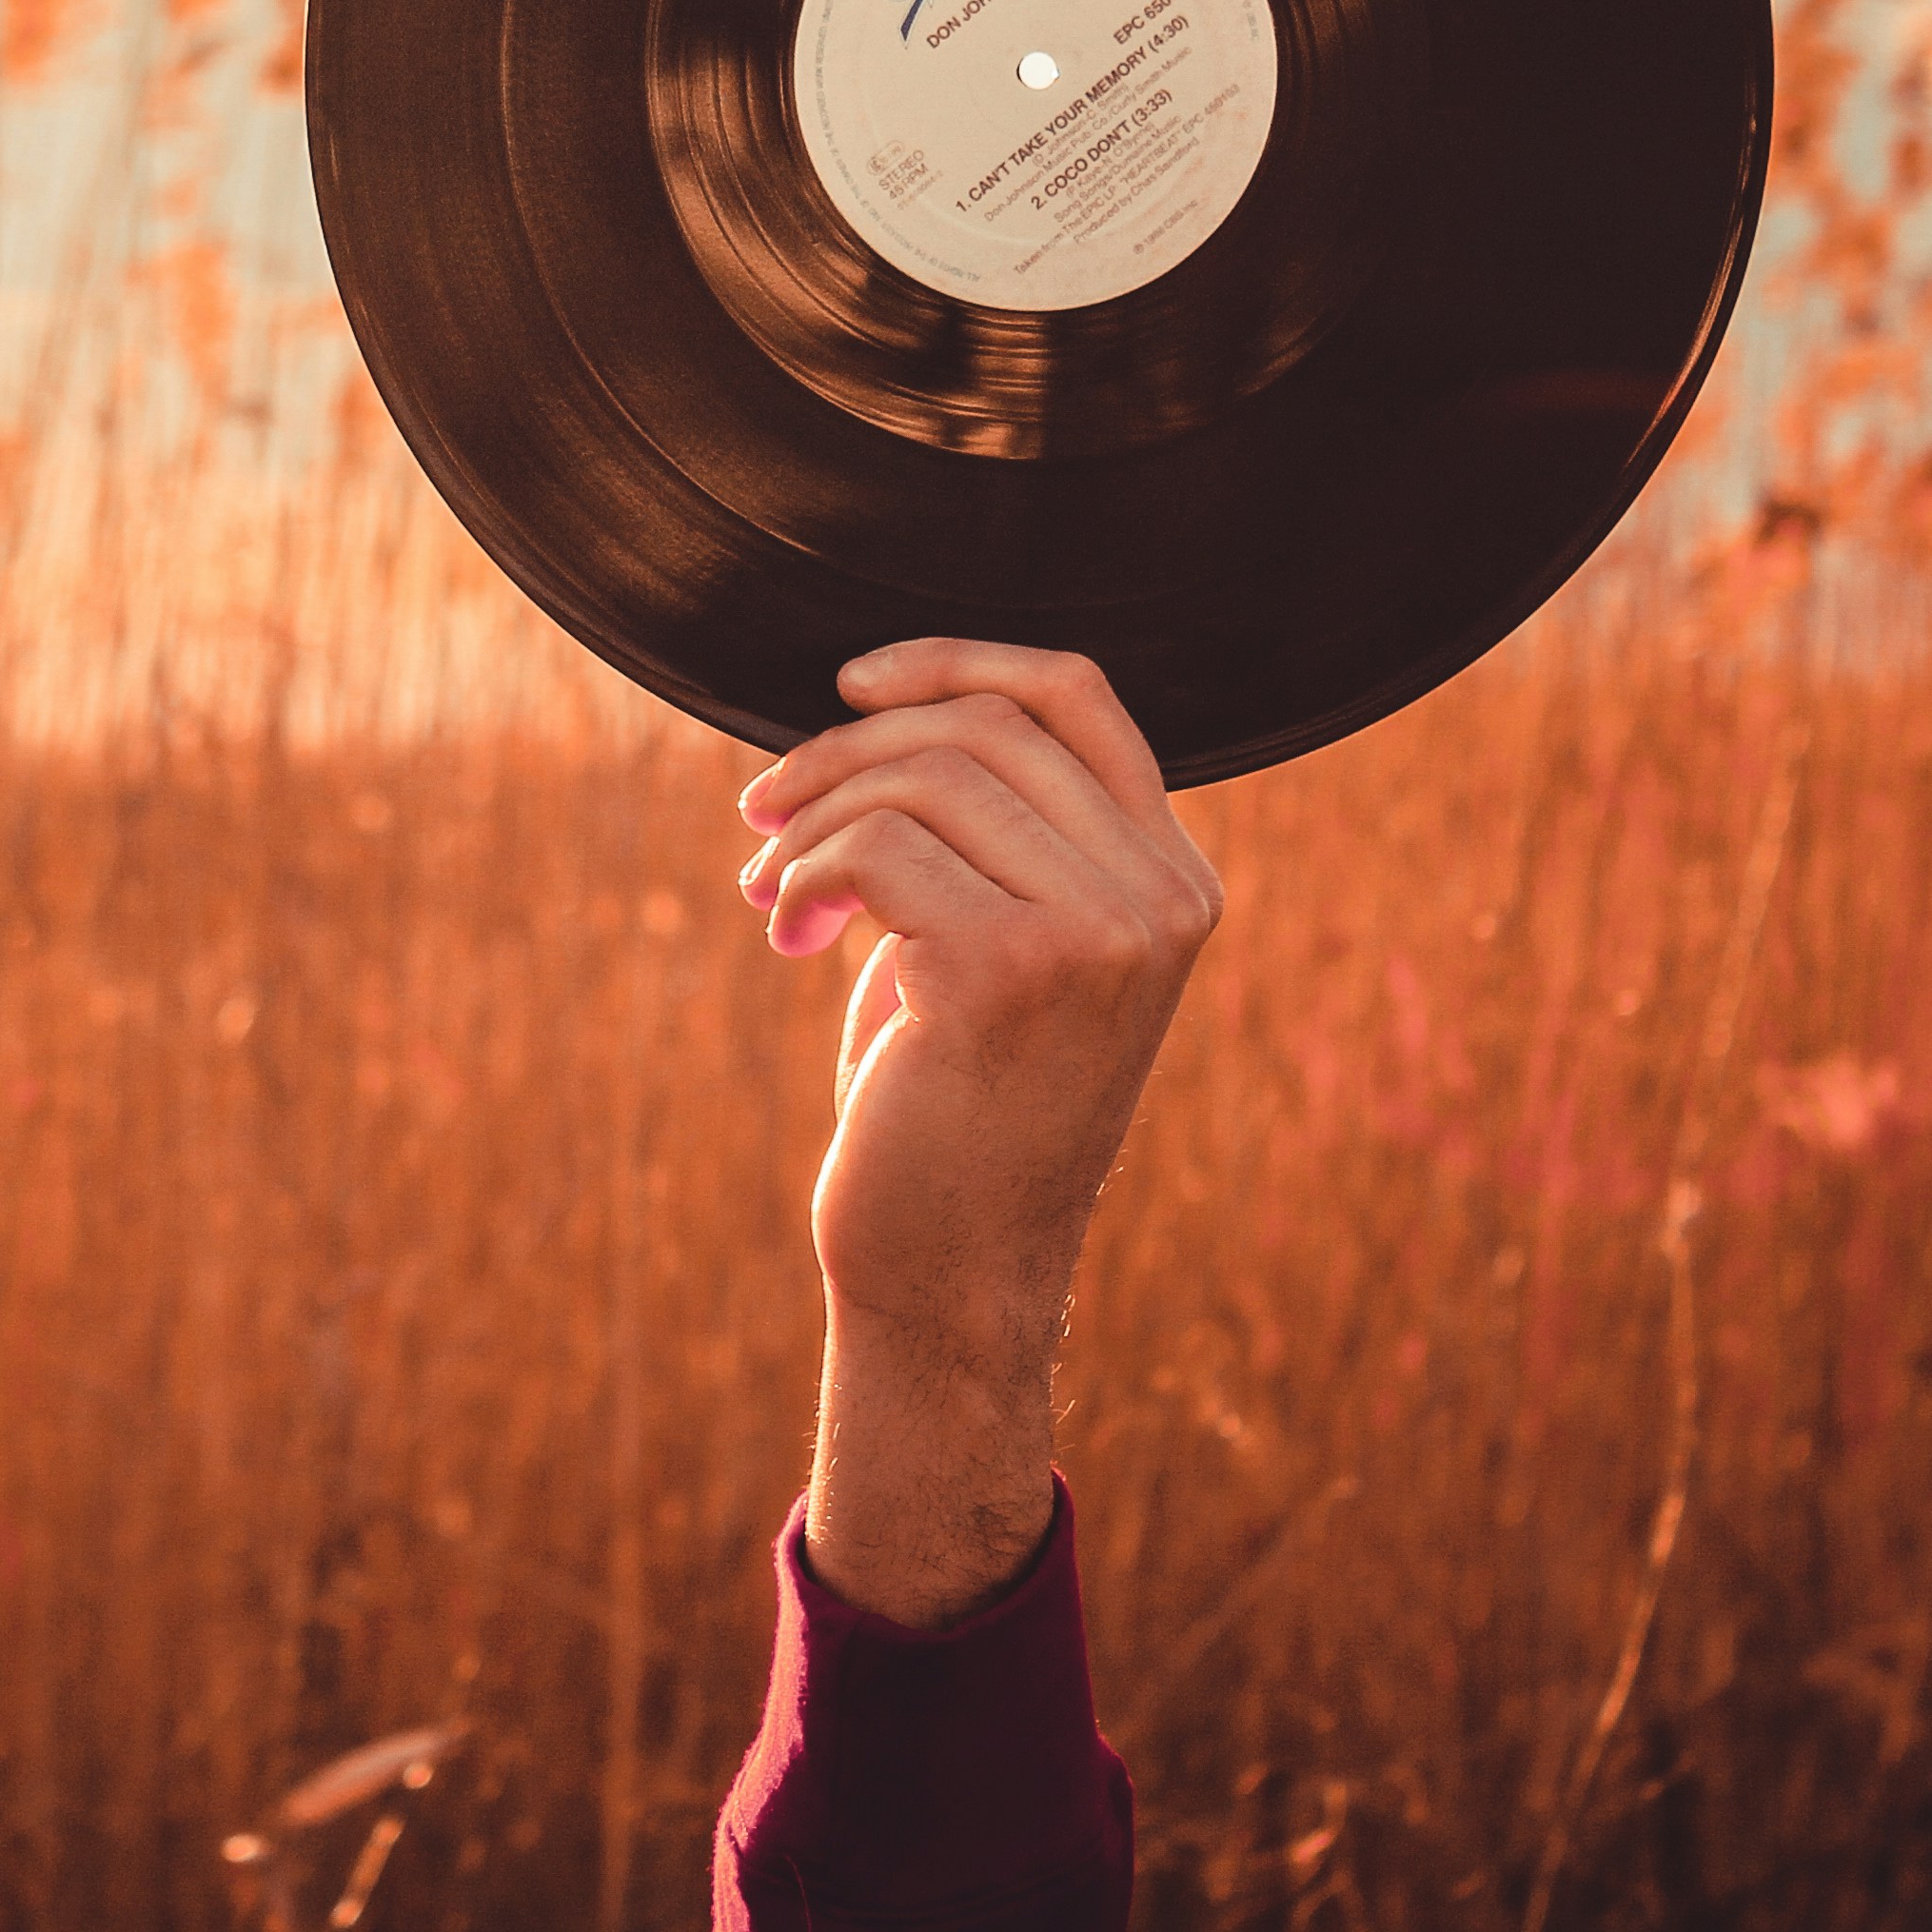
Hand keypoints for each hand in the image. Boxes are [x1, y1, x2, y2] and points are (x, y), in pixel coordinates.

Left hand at [734, 639, 1221, 1623]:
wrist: (948, 1270)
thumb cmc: (947, 1103)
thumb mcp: (990, 941)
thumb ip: (982, 832)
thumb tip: (867, 709)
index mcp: (1172, 877)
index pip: (1076, 697)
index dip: (954, 661)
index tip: (847, 684)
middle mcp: (1160, 896)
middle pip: (978, 729)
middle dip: (839, 753)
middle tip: (759, 817)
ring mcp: (1103, 933)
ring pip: (920, 778)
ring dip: (810, 818)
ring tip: (767, 889)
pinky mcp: (1015, 971)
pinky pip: (875, 847)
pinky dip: (803, 873)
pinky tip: (784, 933)